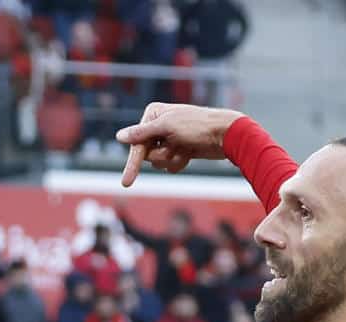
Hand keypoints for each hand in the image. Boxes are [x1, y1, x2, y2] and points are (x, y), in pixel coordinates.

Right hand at [116, 102, 243, 186]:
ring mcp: (169, 139)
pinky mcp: (179, 149)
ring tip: (186, 148)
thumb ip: (142, 133)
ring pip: (158, 161)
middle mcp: (158, 125)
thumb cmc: (198, 126)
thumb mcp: (168, 127)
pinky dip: (179, 162)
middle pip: (147, 154)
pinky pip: (170, 164)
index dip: (133, 163)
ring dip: (172, 159)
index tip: (126, 183)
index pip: (137, 143)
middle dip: (162, 156)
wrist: (226, 135)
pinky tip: (189, 154)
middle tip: (176, 147)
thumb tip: (119, 136)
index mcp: (153, 114)